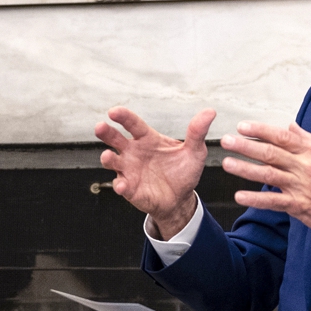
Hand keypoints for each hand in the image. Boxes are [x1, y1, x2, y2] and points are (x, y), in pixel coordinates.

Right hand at [95, 107, 214, 238]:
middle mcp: (134, 152)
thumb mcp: (194, 151)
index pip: (133, 124)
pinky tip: (122, 185)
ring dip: (108, 158)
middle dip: (106, 132)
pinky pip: (121, 185)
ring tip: (109, 156)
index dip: (123, 117)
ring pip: (112, 161)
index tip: (114, 111)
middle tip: (100, 127)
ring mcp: (129, 170)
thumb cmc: (184, 171)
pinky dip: (120, 185)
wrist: (181, 199)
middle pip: (115, 139)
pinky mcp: (129, 188)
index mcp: (147, 139)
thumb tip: (210, 112)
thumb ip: (197, 132)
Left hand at [220, 121, 310, 244]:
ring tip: (227, 163)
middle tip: (227, 140)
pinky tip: (239, 196)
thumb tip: (290, 126)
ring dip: (245, 169)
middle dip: (246, 146)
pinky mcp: (299, 206)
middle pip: (271, 153)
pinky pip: (273, 201)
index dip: (261, 130)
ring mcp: (301, 186)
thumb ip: (308, 140)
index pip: (282, 137)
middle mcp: (306, 167)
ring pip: (268, 175)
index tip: (243, 126)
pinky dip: (255, 199)